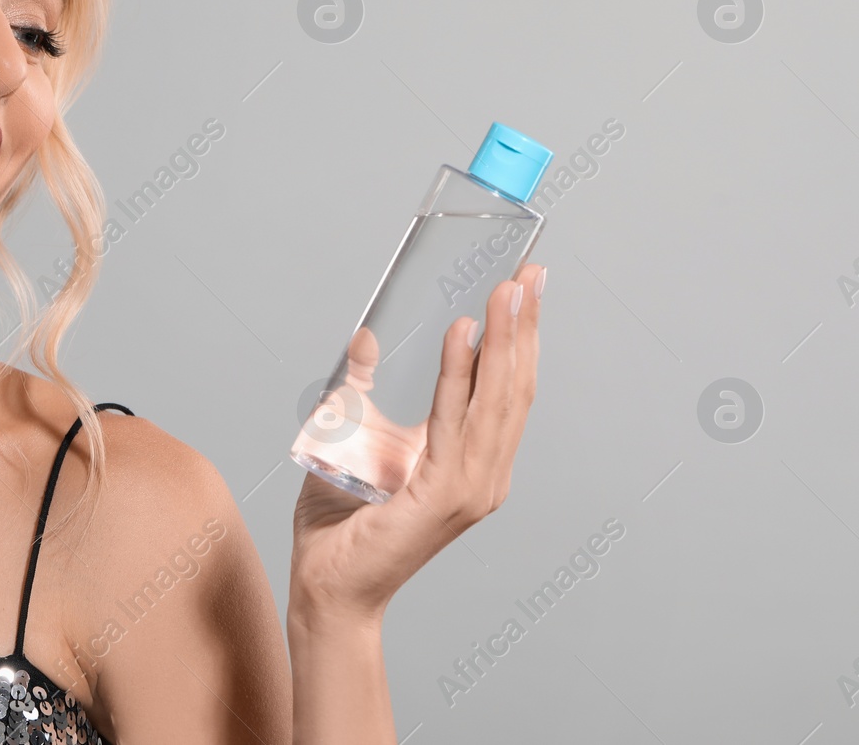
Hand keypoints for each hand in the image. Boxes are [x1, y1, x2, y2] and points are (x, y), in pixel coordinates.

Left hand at [289, 263, 544, 623]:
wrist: (327, 584)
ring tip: (507, 290)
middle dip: (524, 327)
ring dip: (504, 340)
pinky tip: (464, 335)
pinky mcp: (445, 497)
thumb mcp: (354, 437)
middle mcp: (484, 475)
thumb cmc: (342, 523)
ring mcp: (471, 489)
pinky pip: (455, 422)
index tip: (525, 286)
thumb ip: (362, 390)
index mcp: (473, 463)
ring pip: (496, 399)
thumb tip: (364, 338)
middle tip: (530, 274)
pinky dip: (461, 375)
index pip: (508, 389)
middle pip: (514, 388)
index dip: (520, 337)